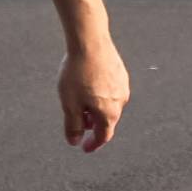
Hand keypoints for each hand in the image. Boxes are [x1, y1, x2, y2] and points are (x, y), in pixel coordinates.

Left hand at [59, 31, 130, 150]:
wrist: (90, 42)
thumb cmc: (78, 72)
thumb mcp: (69, 103)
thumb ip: (73, 125)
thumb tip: (75, 141)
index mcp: (108, 113)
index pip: (104, 136)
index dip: (93, 145)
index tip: (85, 148)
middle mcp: (120, 102)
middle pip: (108, 121)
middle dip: (94, 125)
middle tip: (79, 122)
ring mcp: (123, 87)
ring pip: (110, 106)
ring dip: (97, 110)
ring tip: (81, 102)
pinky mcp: (121, 74)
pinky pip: (112, 92)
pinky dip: (102, 96)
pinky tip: (89, 86)